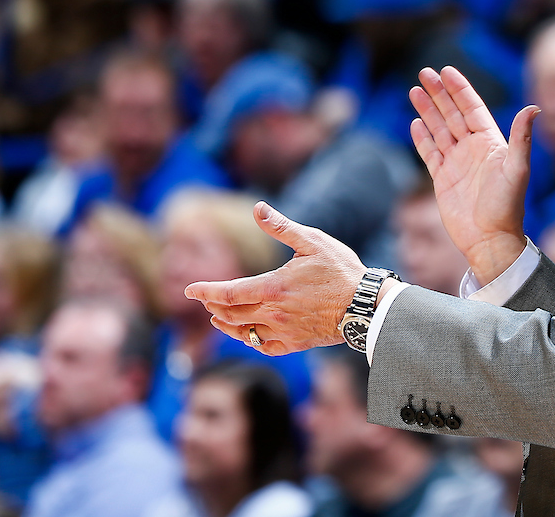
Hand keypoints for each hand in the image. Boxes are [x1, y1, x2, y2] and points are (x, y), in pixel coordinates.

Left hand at [184, 202, 366, 354]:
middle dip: (214, 306)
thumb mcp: (313, 242)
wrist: (366, 306)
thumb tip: (258, 208)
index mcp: (274, 287)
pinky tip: (247, 335)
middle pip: (231, 314)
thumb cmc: (341, 270)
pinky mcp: (296, 343)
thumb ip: (282, 227)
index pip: (229, 292)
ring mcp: (284, 331)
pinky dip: (250, 341)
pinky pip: (265, 347)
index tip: (189, 289)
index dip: (206, 291)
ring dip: (226, 326)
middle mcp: (274, 313)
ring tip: (217, 318)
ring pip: (244, 333)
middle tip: (204, 299)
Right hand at [409, 66, 538, 283]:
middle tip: (424, 72)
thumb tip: (533, 108)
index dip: (460, 89)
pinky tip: (415, 123)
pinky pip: (430, 152)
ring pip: (439, 129)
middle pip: (452, 113)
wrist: (490, 239)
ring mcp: (457, 163)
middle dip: (439, 93)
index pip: (472, 108)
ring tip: (414, 90)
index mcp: (490, 143)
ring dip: (427, 110)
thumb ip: (521, 138)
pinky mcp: (443, 179)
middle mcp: (473, 149)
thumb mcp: (518, 169)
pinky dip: (422, 138)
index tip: (447, 71)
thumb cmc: (507, 206)